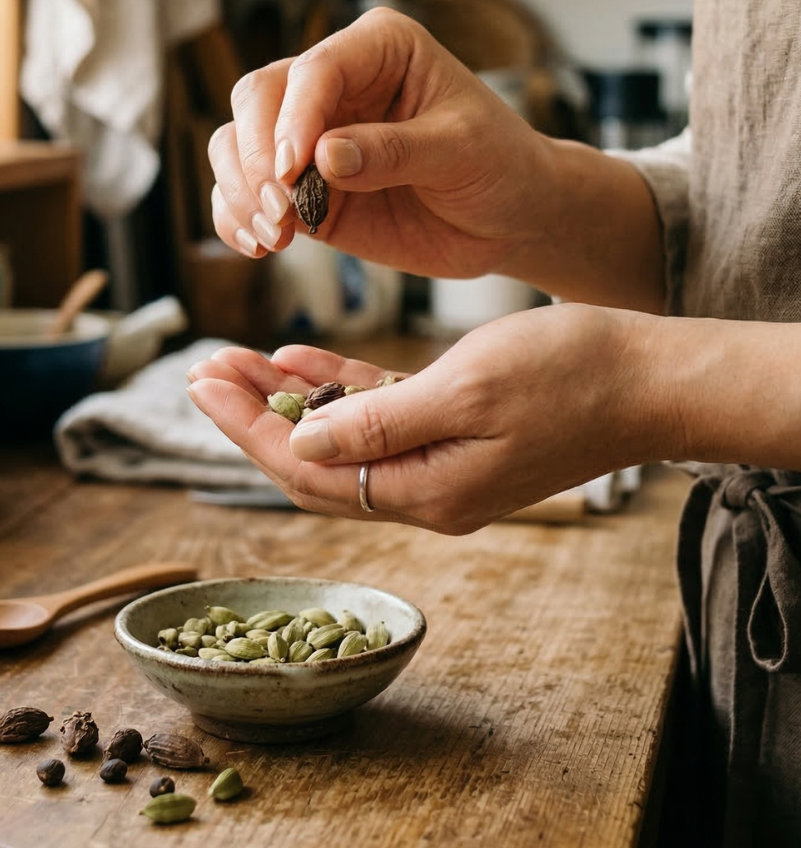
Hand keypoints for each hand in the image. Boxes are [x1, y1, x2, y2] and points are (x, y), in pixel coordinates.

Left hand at [186, 303, 670, 533]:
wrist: (650, 379)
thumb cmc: (569, 375)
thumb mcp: (466, 391)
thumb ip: (379, 424)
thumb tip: (300, 445)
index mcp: (425, 492)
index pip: (308, 470)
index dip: (248, 428)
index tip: (202, 383)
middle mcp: (425, 490)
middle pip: (313, 461)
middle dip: (253, 415)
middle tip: (203, 369)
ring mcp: (440, 464)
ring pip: (339, 439)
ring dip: (287, 401)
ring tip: (236, 361)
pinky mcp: (455, 433)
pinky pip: (378, 416)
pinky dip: (337, 390)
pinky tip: (299, 360)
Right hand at [209, 6, 552, 278]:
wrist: (508, 219)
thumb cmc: (498, 166)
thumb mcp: (460, 151)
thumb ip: (393, 152)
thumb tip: (322, 157)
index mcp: (378, 49)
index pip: (313, 70)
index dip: (293, 119)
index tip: (292, 171)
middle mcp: (333, 85)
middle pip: (256, 98)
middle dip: (257, 158)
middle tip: (282, 212)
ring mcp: (310, 138)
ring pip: (236, 144)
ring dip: (241, 191)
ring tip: (274, 236)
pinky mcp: (301, 188)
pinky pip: (244, 194)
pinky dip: (236, 219)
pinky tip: (256, 247)